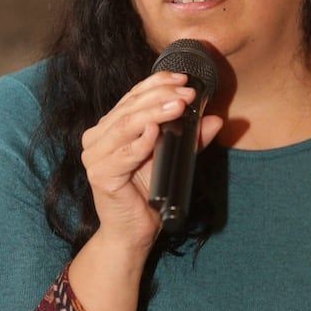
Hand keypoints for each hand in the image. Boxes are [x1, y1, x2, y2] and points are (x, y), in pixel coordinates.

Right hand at [79, 71, 222, 255]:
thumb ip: (191, 138)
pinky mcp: (99, 175)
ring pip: (126, 126)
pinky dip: (140, 142)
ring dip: (154, 113)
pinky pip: (123, 155)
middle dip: (161, 96)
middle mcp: (97, 138)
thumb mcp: (173, 158)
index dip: (157, 83)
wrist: (133, 231)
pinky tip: (154, 132)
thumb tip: (215, 118)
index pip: (132, 96)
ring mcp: (94, 156)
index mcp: (109, 127)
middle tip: (187, 94)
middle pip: (130, 108)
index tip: (183, 79)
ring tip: (178, 106)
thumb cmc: (148, 192)